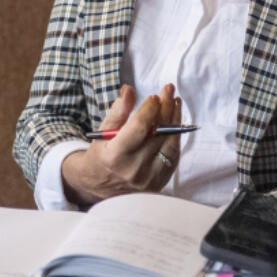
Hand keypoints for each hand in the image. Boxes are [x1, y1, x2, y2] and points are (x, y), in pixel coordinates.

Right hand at [60, 83, 182, 206]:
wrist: (101, 185)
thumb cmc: (101, 154)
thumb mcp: (103, 132)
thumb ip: (117, 111)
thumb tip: (129, 90)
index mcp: (115, 156)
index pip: (139, 128)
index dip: (149, 109)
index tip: (154, 96)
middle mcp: (133, 169)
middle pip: (157, 134)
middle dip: (165, 109)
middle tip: (168, 91)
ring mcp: (149, 178)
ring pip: (169, 144)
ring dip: (175, 121)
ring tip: (175, 103)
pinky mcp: (159, 182)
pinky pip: (173, 156)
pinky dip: (175, 137)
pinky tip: (175, 122)